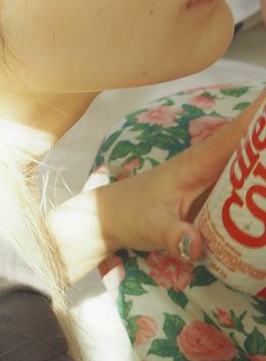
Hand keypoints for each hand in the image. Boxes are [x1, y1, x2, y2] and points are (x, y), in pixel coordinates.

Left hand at [98, 86, 265, 263]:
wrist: (110, 219)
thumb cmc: (128, 214)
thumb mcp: (149, 226)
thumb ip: (173, 235)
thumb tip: (197, 246)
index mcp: (199, 162)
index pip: (238, 132)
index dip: (263, 114)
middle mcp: (213, 165)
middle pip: (257, 144)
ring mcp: (218, 180)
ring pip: (257, 164)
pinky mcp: (219, 197)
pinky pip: (251, 185)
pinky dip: (264, 183)